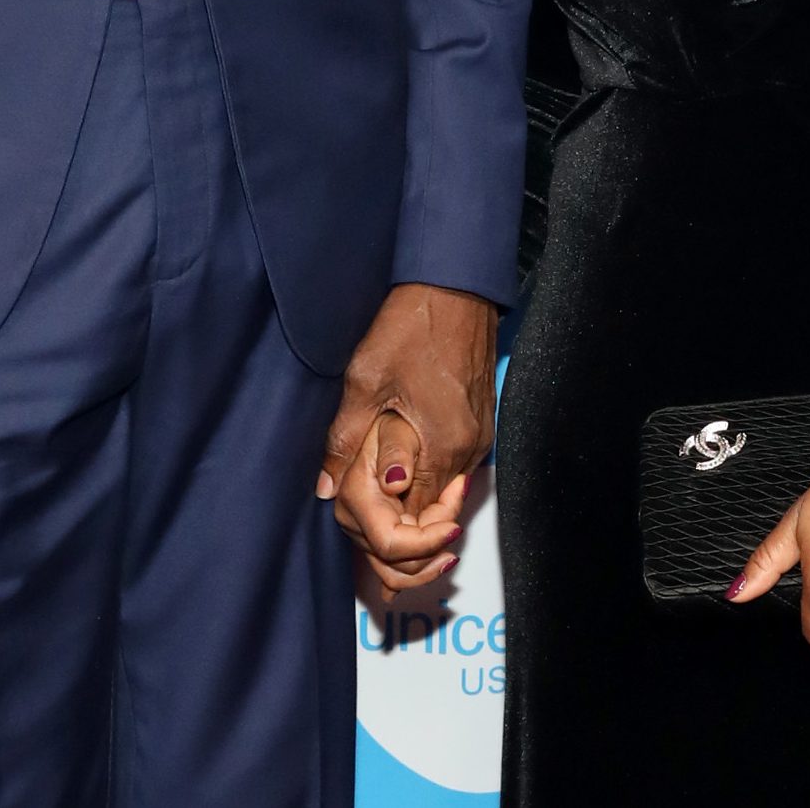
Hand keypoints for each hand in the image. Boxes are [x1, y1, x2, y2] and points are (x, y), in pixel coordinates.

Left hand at [317, 283, 497, 593]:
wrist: (455, 284)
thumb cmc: (412, 324)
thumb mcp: (365, 380)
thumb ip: (345, 439)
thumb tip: (326, 486)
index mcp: (443, 448)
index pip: (416, 520)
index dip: (385, 525)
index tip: (358, 516)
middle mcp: (470, 450)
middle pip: (435, 510)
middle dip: (401, 515)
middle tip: (364, 500)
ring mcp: (481, 435)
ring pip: (448, 488)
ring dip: (417, 492)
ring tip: (380, 479)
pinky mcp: (483, 419)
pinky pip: (458, 463)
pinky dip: (433, 469)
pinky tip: (406, 453)